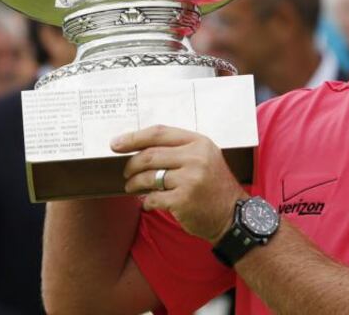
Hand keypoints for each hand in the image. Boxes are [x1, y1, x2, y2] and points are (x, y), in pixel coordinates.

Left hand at [112, 126, 246, 242]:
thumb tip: (139, 148)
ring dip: (135, 184)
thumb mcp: (204, 158)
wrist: (233, 216)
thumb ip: (178, 150)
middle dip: (131, 165)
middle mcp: (196, 158)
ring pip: (148, 177)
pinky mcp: (183, 200)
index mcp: (199, 143)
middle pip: (150, 155)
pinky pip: (153, 198)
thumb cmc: (213, 186)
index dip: (134, 137)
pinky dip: (146, 202)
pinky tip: (149, 203)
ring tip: (133, 188)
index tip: (116, 144)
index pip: (159, 133)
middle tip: (126, 173)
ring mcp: (190, 179)